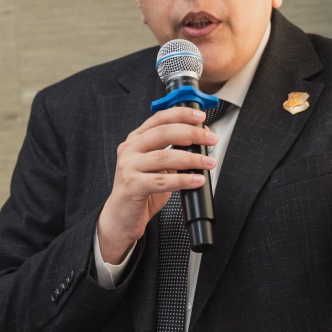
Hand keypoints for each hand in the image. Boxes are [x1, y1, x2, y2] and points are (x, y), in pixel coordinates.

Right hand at [96, 106, 216, 262]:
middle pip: (163, 133)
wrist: (121, 216)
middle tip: (210, 140)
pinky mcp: (132, 185)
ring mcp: (129, 166)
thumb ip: (174, 151)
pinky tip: (196, 180)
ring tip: (208, 163)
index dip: (181, 114)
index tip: (200, 117)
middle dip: (192, 134)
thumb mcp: (158, 166)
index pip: (159, 118)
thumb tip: (201, 138)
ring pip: (165, 157)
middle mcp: (130, 149)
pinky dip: (183, 180)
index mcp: (136, 139)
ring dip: (192, 159)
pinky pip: (162, 180)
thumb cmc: (140, 190)